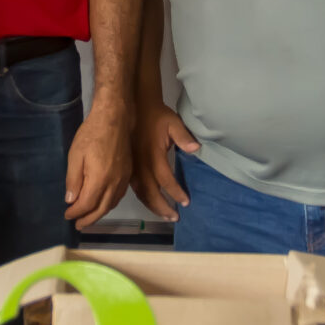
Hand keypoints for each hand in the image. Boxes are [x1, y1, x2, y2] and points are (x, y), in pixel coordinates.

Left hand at [64, 106, 132, 230]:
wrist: (115, 119)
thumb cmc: (91, 134)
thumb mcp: (75, 155)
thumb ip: (73, 180)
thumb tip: (71, 201)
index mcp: (99, 179)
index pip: (87, 204)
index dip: (76, 212)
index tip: (67, 215)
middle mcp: (114, 182)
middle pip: (101, 209)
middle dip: (88, 219)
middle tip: (77, 225)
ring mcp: (123, 178)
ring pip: (111, 203)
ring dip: (99, 213)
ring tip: (88, 218)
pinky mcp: (128, 173)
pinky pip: (119, 195)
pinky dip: (109, 204)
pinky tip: (102, 203)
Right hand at [131, 102, 199, 220]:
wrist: (135, 107)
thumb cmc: (157, 116)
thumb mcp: (173, 122)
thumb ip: (184, 137)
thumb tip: (196, 150)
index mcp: (153, 156)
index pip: (165, 180)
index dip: (176, 193)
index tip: (186, 202)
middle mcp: (141, 165)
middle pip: (151, 193)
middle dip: (163, 207)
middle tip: (175, 217)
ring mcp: (132, 167)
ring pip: (141, 193)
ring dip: (152, 206)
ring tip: (165, 215)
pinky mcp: (128, 167)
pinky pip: (134, 188)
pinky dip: (143, 198)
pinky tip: (150, 203)